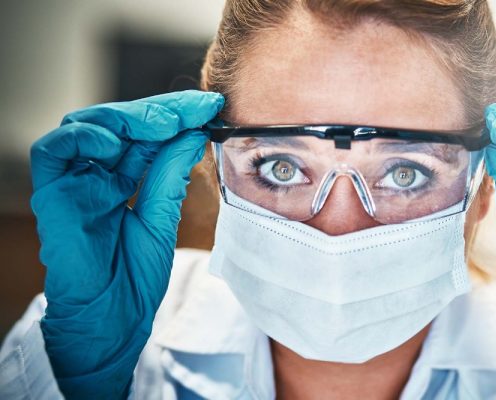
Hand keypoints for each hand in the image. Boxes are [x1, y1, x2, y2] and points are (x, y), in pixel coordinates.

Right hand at [30, 90, 223, 397]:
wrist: (115, 316)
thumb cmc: (135, 275)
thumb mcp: (163, 216)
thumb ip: (170, 174)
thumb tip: (191, 132)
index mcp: (123, 177)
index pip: (147, 133)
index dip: (176, 115)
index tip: (210, 105)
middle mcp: (96, 174)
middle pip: (120, 123)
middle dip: (158, 110)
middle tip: (193, 108)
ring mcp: (74, 182)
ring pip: (86, 125)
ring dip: (127, 117)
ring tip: (164, 123)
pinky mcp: (52, 195)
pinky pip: (53, 151)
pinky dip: (83, 138)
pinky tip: (115, 144)